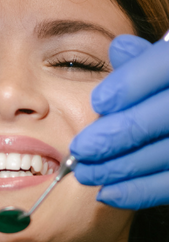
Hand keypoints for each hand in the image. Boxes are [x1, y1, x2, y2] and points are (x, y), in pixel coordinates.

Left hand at [72, 34, 168, 208]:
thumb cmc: (161, 92)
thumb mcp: (161, 69)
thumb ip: (141, 61)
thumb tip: (118, 48)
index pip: (164, 66)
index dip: (132, 85)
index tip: (98, 103)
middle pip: (165, 114)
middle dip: (119, 134)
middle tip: (80, 149)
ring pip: (167, 152)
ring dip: (121, 167)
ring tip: (85, 173)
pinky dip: (140, 191)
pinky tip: (108, 193)